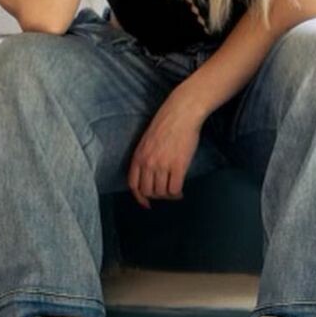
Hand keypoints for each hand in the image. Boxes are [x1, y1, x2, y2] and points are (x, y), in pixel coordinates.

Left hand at [127, 91, 204, 209]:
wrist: (182, 113)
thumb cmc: (166, 123)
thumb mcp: (147, 140)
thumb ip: (145, 157)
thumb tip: (148, 174)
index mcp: (138, 156)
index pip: (134, 184)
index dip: (139, 197)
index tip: (146, 203)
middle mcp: (148, 163)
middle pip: (148, 191)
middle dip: (157, 197)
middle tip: (165, 193)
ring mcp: (162, 165)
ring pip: (162, 193)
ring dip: (168, 196)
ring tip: (174, 192)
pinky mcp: (178, 166)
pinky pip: (174, 189)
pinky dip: (177, 194)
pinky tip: (181, 191)